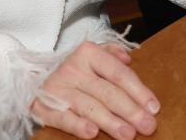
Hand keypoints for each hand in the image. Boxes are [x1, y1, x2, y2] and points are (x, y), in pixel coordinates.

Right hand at [31, 41, 159, 139]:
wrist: (31, 77)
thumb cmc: (74, 69)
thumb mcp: (92, 54)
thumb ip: (112, 54)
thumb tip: (129, 58)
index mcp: (89, 53)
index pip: (119, 74)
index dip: (138, 91)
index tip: (154, 108)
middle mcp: (74, 68)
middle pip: (108, 92)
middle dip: (130, 111)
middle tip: (147, 126)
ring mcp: (58, 87)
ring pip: (89, 106)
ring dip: (110, 122)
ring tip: (128, 134)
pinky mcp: (42, 105)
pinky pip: (63, 117)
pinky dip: (77, 125)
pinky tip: (93, 133)